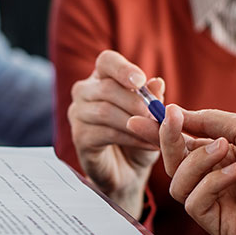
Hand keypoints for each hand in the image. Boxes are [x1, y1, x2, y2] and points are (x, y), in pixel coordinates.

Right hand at [68, 50, 162, 217]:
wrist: (129, 173)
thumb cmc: (139, 139)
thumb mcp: (151, 118)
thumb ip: (153, 100)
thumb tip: (157, 82)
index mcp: (102, 79)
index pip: (107, 61)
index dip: (123, 69)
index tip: (140, 81)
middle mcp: (85, 92)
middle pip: (107, 88)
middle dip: (136, 102)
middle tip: (158, 116)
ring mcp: (78, 115)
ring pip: (105, 111)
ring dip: (135, 122)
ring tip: (157, 133)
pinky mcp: (79, 138)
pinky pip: (105, 133)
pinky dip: (131, 139)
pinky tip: (148, 144)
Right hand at [129, 105, 235, 234]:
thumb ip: (206, 123)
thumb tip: (173, 113)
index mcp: (225, 160)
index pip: (184, 149)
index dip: (162, 135)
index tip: (142, 118)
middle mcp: (219, 184)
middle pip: (174, 168)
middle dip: (170, 144)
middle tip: (173, 122)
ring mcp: (220, 208)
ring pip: (179, 187)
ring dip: (197, 163)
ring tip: (227, 150)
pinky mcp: (223, 228)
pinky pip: (195, 204)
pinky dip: (210, 184)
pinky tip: (235, 172)